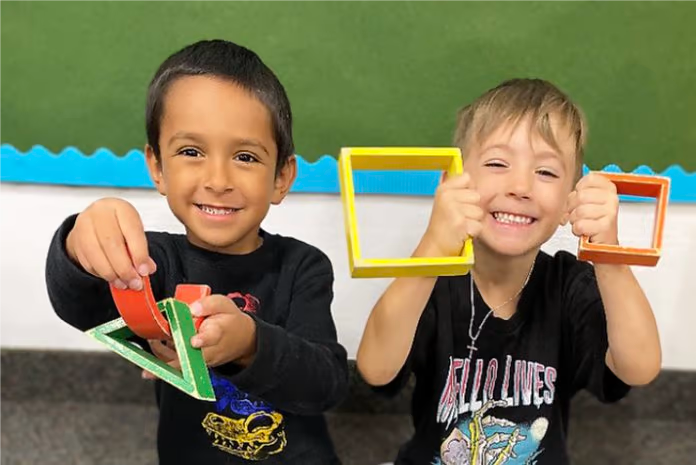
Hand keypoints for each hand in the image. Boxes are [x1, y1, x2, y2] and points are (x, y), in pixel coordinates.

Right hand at [66, 197, 155, 289]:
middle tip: (135, 282)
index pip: (131, 231)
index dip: (139, 253)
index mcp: (120, 208)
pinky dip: (101, 274)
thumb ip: (142, 249)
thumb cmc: (119, 225)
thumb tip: (147, 269)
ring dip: (112, 274)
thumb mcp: (134, 232)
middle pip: (112, 244)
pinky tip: (112, 278)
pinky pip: (88, 262)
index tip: (144, 271)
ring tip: (124, 283)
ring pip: (97, 255)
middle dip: (125, 268)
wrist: (96, 220)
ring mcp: (84, 226)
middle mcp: (99, 213)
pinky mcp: (75, 240)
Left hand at [141, 295, 257, 379]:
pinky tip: (154, 348)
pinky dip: (162, 361)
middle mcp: (209, 351)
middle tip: (154, 342)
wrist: (242, 340)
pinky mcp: (195, 367)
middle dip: (171, 354)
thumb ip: (208, 303)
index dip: (202, 339)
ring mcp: (201, 361)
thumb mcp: (224, 304)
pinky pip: (176, 367)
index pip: (210, 337)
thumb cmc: (230, 320)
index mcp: (217, 332)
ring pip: (180, 365)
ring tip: (151, 341)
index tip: (194, 341)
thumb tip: (192, 308)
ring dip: (161, 356)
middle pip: (190, 357)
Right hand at [419, 172, 483, 256]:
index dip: (467, 191)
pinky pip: (479, 225)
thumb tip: (467, 175)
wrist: (435, 246)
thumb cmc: (442, 225)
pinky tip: (462, 232)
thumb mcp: (444, 201)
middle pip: (476, 196)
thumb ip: (456, 187)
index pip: (466, 178)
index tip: (460, 201)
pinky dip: (473, 231)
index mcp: (443, 189)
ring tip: (460, 224)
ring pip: (479, 211)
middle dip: (472, 208)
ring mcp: (453, 209)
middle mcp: (447, 197)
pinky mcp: (460, 223)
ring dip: (473, 221)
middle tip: (459, 216)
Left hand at [568, 173, 619, 244]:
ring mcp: (610, 212)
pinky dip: (577, 230)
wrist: (602, 242)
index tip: (580, 199)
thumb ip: (577, 193)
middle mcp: (612, 198)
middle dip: (572, 207)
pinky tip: (584, 230)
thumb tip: (564, 195)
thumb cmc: (592, 221)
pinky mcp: (606, 227)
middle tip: (576, 215)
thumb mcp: (585, 202)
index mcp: (608, 188)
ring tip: (581, 223)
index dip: (578, 190)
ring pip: (579, 211)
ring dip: (574, 220)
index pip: (590, 179)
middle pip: (581, 196)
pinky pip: (581, 225)